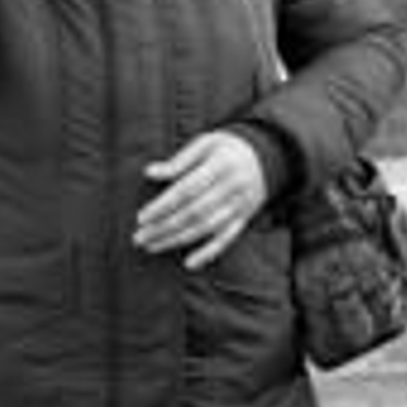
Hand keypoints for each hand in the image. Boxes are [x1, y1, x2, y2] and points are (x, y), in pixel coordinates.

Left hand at [134, 131, 267, 269]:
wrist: (267, 155)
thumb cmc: (228, 148)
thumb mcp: (207, 142)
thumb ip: (179, 160)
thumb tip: (150, 172)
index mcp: (221, 165)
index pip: (187, 189)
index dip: (163, 205)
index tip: (142, 217)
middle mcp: (232, 187)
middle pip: (194, 212)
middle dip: (164, 227)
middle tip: (139, 237)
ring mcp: (240, 206)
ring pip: (206, 228)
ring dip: (177, 240)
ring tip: (152, 246)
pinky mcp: (244, 218)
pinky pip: (227, 240)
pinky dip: (209, 253)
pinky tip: (190, 264)